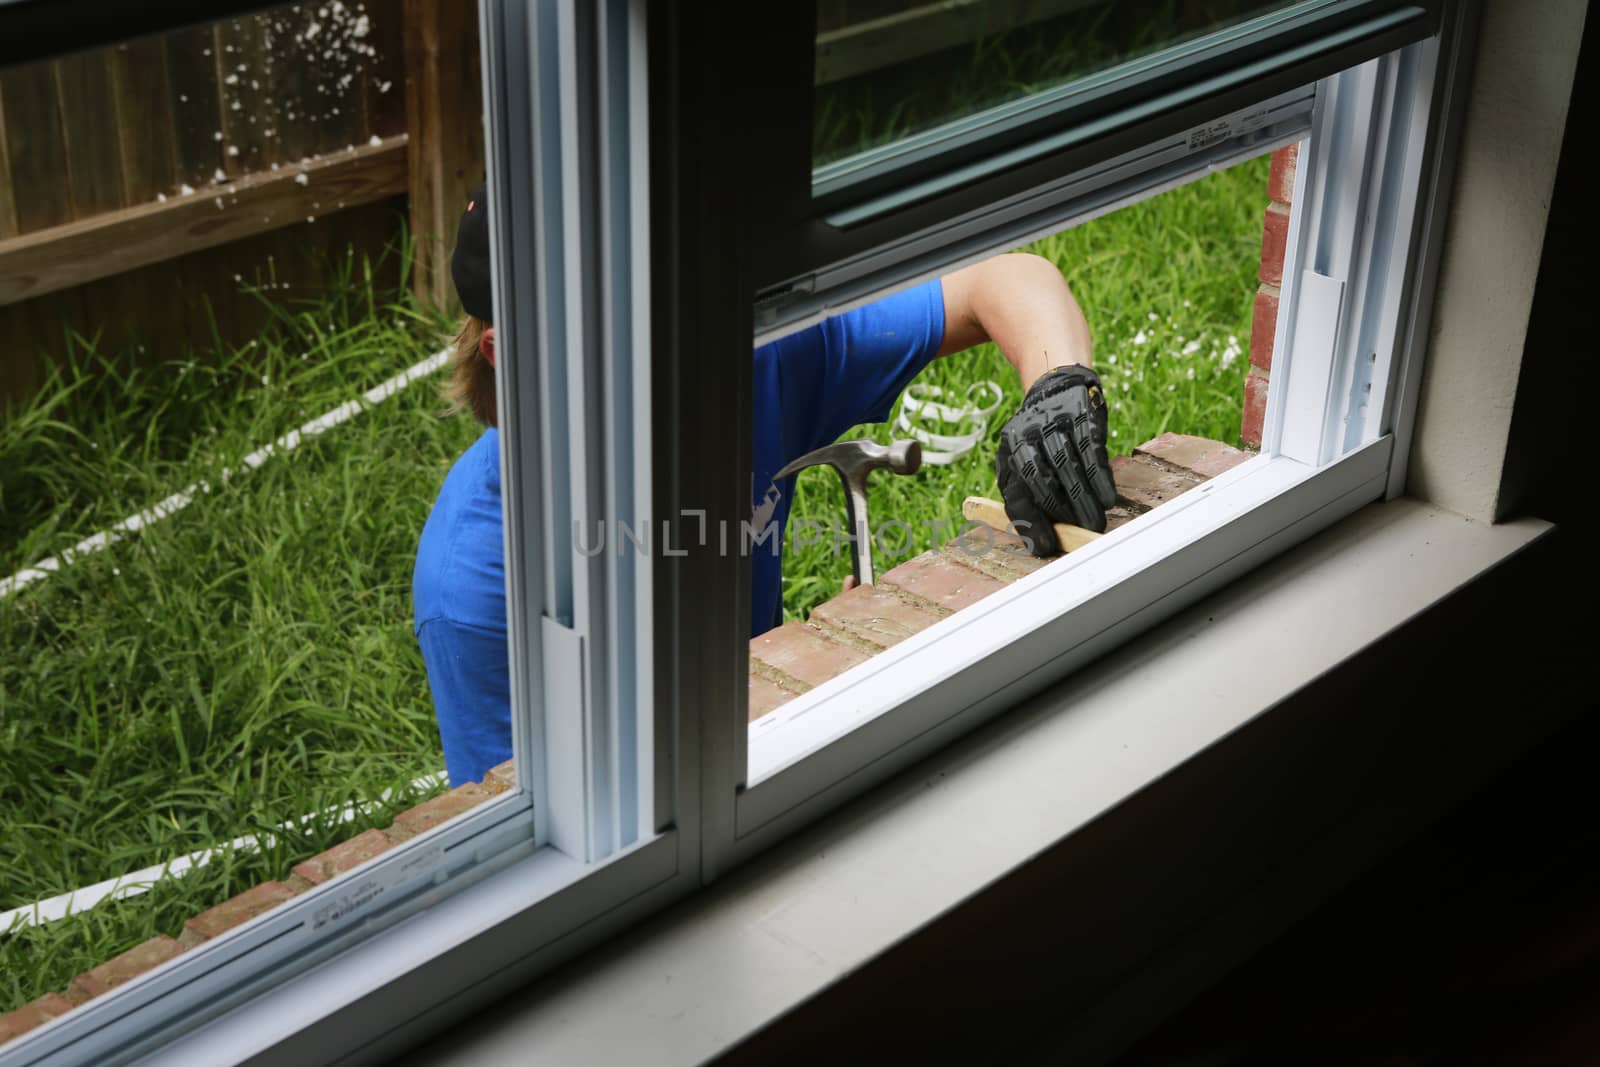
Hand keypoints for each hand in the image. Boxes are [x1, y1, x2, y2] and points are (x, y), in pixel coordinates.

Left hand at [995, 364, 1116, 554]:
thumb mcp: (1025, 459)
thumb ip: (1029, 493)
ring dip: (1083, 500)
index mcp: (1008, 452)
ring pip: (1068, 468)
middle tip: (1079, 532)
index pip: (1015, 494)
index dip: (1031, 523)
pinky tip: (1108, 498)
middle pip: (1041, 481)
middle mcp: (1026, 436)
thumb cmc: (1041, 437)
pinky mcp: (1080, 414)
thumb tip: (1042, 540)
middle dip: (1061, 512)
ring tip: (1095, 522)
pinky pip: (1091, 451)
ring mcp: (1053, 423)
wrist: (1057, 385)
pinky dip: (1100, 478)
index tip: (1047, 547)